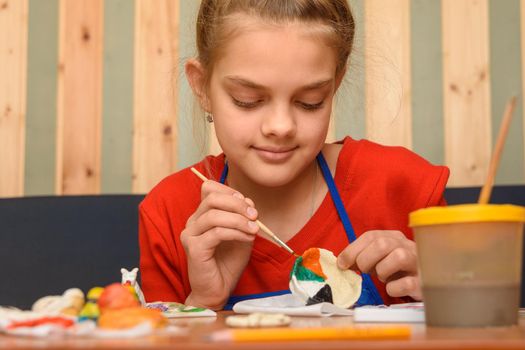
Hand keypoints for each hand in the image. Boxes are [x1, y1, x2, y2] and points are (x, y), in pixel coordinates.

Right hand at [181, 180, 258, 309]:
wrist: (218, 290)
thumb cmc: (228, 263)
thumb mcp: (241, 234)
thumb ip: (243, 217)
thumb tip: (248, 201)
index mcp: (202, 215)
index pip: (209, 189)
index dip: (230, 192)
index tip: (248, 204)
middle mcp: (193, 222)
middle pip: (211, 198)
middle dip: (237, 204)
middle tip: (254, 215)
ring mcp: (190, 235)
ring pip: (214, 215)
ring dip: (239, 219)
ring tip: (254, 229)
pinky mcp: (194, 249)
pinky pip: (216, 233)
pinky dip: (235, 232)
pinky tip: (247, 238)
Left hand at [336, 230, 421, 299]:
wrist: (426, 282)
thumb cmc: (397, 269)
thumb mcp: (379, 258)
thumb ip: (362, 256)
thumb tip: (342, 263)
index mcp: (394, 237)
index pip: (370, 236)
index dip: (352, 250)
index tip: (342, 264)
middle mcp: (407, 245)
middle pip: (382, 244)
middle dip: (366, 259)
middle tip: (364, 271)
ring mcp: (418, 262)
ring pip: (399, 257)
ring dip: (383, 271)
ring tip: (383, 277)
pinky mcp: (423, 282)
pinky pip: (406, 283)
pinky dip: (394, 288)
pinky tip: (393, 288)